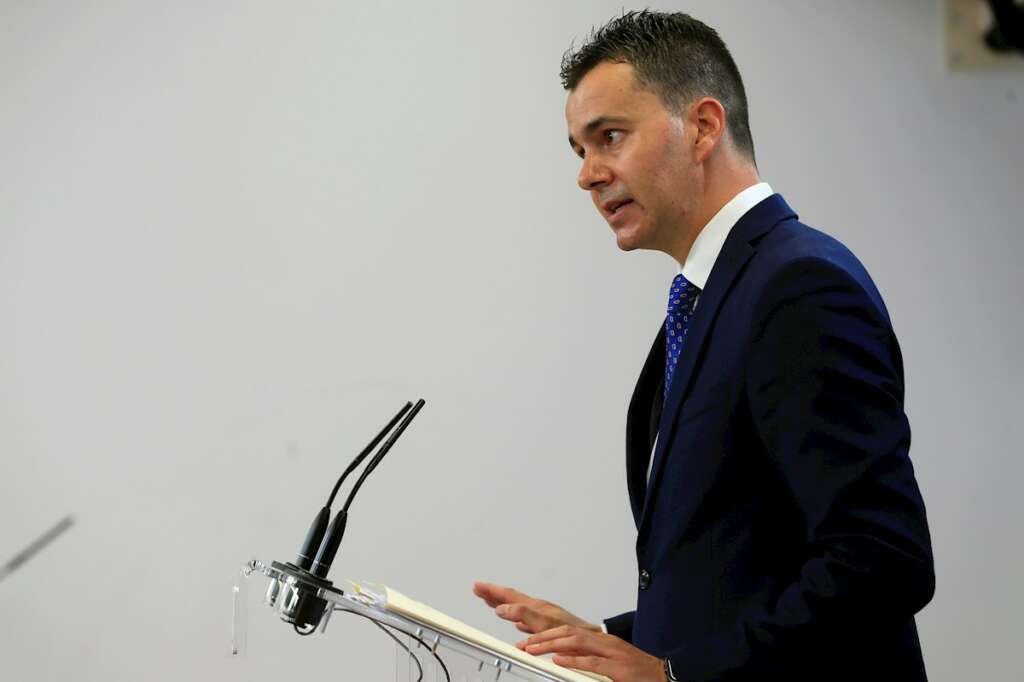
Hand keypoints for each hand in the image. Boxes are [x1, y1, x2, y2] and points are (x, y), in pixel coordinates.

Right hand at [472, 581, 600, 635]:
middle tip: (478, 589)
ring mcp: (543, 616)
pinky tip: (515, 621)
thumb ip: (524, 614)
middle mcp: (538, 608)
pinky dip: (516, 617)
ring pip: (517, 607)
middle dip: (493, 593)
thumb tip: (502, 608)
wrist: (590, 639)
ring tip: (490, 601)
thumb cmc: (572, 632)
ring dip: (502, 603)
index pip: (509, 594)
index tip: (478, 586)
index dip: (492, 591)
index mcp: (535, 606)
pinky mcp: (547, 626)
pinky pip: (526, 618)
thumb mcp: (544, 622)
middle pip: (511, 598)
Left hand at [522, 625, 666, 681]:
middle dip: (544, 638)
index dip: (547, 635)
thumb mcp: (608, 664)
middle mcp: (606, 642)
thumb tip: (563, 661)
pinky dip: (574, 660)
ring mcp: (614, 653)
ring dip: (552, 645)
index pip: (569, 632)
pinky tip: (559, 661)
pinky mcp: (620, 668)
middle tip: (525, 645)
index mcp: (601, 641)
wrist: (665, 676)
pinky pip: (594, 662)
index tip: (528, 640)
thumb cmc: (637, 673)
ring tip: (534, 649)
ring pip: (577, 642)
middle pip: (568, 633)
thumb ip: (588, 660)